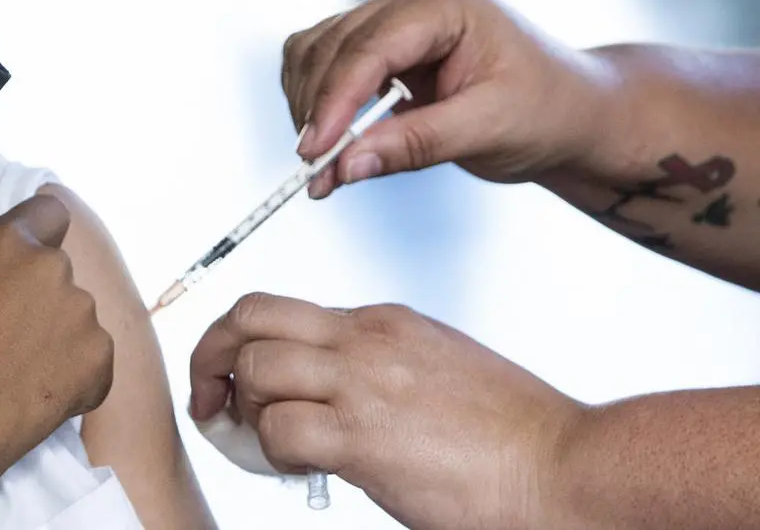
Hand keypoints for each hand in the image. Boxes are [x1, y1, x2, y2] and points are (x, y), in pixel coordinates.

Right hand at [0, 175, 114, 477]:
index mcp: (16, 242)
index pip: (50, 211)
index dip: (32, 233)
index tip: (7, 267)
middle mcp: (58, 272)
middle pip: (58, 268)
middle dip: (35, 289)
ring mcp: (83, 319)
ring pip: (76, 312)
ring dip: (54, 329)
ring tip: (11, 363)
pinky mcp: (99, 365)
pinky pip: (93, 357)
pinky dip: (73, 370)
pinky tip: (34, 387)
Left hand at [189, 293, 583, 529]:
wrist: (569, 465)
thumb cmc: (512, 433)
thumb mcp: (436, 369)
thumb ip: (377, 369)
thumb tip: (327, 398)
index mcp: (379, 321)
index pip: (281, 311)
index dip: (246, 347)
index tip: (240, 386)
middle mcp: (364, 338)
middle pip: (249, 315)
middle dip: (212, 354)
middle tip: (210, 400)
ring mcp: (363, 382)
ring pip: (255, 366)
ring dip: (243, 409)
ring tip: (262, 444)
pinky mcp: (364, 437)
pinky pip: (279, 431)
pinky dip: (271, 452)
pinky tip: (299, 470)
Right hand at [283, 0, 620, 196]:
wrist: (570, 111)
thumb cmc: (545, 112)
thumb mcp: (487, 131)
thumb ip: (414, 144)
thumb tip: (345, 166)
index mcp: (446, 0)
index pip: (368, 47)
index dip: (333, 102)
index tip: (314, 154)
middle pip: (330, 47)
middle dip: (316, 113)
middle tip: (316, 176)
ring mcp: (391, 13)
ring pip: (314, 51)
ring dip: (308, 108)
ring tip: (324, 167)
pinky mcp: (378, 40)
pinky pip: (322, 61)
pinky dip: (315, 102)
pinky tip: (332, 142)